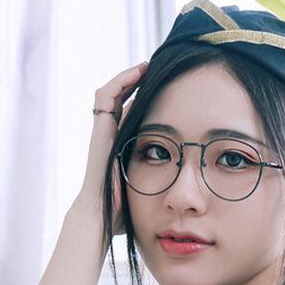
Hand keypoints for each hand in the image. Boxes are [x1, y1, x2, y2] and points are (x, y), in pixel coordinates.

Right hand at [80, 61, 148, 231]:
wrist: (100, 218)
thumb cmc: (119, 212)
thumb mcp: (144, 190)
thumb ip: (156, 183)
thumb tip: (185, 187)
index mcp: (118, 145)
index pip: (129, 113)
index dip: (142, 98)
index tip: (165, 87)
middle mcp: (108, 135)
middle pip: (119, 99)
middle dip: (136, 82)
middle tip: (157, 69)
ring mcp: (102, 131)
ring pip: (110, 93)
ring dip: (127, 77)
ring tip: (147, 66)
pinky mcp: (100, 130)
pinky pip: (105, 97)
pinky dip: (120, 82)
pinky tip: (138, 74)